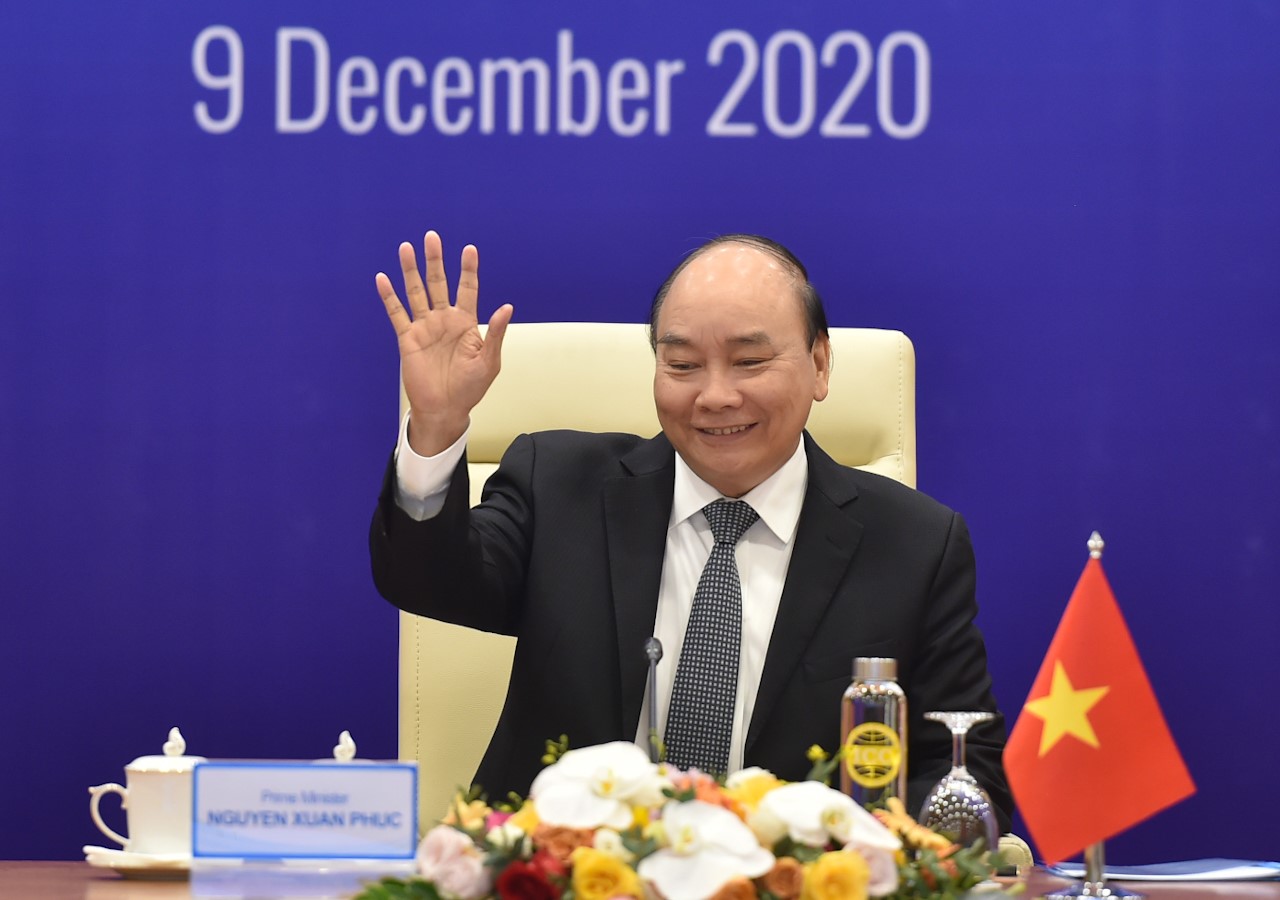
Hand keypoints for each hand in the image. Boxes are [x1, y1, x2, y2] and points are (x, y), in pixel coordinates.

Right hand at [376, 231, 513, 455]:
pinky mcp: (408, 339)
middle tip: (431, 237)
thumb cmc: (471, 388)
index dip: (468, 269)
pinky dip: (389, 297)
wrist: (446, 409)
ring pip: (416, 292)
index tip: (469, 249)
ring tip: (406, 247)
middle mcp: (444, 320)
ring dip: (410, 270)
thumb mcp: (489, 361)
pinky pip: (397, 314)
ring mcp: (425, 328)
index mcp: (466, 323)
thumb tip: (507, 307)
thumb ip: (496, 333)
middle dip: (435, 260)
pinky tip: (383, 278)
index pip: (467, 289)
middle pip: (438, 283)